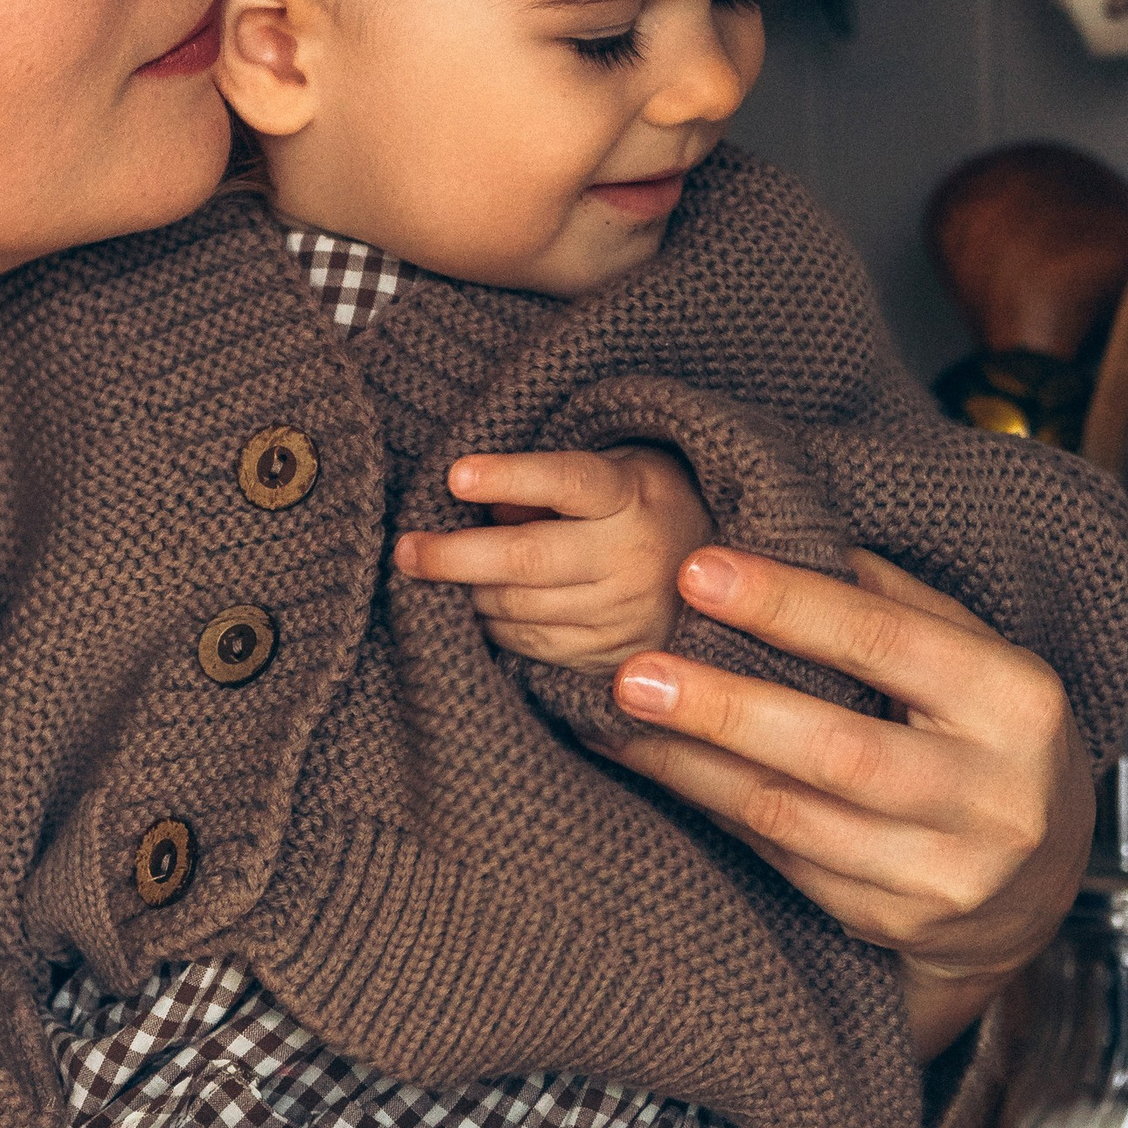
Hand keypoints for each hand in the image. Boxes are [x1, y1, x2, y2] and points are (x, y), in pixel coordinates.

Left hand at [393, 446, 714, 673]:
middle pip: (527, 558)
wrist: (723, 575)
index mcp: (631, 495)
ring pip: (519, 607)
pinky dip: (493, 626)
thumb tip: (475, 508)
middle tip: (405, 550)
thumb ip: (545, 484)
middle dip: (453, 556)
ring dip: (466, 592)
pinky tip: (477, 606)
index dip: (510, 477)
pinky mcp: (612, 656)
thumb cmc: (639, 506)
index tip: (454, 475)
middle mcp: (632, 557)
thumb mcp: (610, 471)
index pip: (566, 481)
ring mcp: (624, 614)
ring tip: (434, 573)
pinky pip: (531, 644)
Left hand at [605, 544, 1092, 1042]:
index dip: (787, 606)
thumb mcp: (975, 659)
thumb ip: (892, 603)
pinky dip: (715, 810)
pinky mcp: (896, 921)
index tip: (698, 572)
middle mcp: (992, 796)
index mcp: (1016, 703)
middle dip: (723, 708)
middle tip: (635, 673)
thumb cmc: (989, 740)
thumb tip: (783, 538)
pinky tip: (667, 770)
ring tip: (622, 721)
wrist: (1043, 886)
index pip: (887, 641)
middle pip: (836, 748)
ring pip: (792, 816)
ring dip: (693, 766)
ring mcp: (945, 872)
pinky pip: (783, 860)